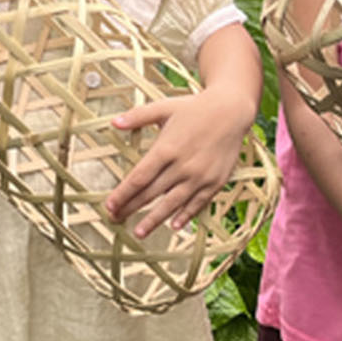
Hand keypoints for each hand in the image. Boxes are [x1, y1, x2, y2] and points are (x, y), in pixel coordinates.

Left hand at [104, 87, 250, 236]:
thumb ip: (138, 117)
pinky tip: (174, 226)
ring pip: (172, 204)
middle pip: (151, 193)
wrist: (231, 111)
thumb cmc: (195, 108)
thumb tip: (114, 122)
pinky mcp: (215, 182)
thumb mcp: (164, 108)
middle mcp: (182, 166)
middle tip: (115, 220)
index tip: (109, 205)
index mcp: (166, 149)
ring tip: (139, 233)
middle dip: (131, 208)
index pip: (139, 178)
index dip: (123, 194)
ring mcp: (200, 176)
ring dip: (154, 220)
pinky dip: (185, 216)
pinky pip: (197, 203)